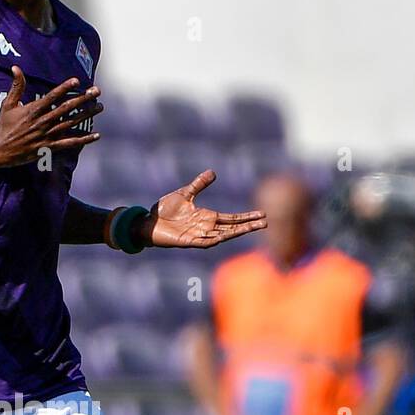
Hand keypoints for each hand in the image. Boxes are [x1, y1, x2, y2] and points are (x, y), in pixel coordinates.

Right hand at [0, 66, 102, 167]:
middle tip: (97, 91)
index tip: (76, 81)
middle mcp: (42, 122)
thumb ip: (16, 86)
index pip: (52, 97)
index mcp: (33, 110)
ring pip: (71, 124)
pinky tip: (95, 135)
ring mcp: (47, 135)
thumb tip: (15, 67)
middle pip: (66, 109)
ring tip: (100, 107)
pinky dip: (83, 140)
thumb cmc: (3, 127)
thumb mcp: (8, 104)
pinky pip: (69, 143)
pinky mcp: (48, 148)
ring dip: (87, 115)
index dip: (65, 88)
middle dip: (83, 99)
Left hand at [138, 170, 266, 248]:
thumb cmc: (165, 211)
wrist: (148, 222)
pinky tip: (224, 238)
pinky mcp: (187, 241)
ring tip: (252, 229)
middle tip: (266, 223)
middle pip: (232, 227)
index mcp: (207, 217)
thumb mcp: (184, 194)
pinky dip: (214, 240)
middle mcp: (205, 227)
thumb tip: (213, 172)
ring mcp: (198, 235)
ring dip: (237, 232)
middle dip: (248, 225)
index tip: (262, 215)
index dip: (246, 217)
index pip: (231, 218)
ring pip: (222, 235)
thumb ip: (199, 185)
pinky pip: (204, 242)